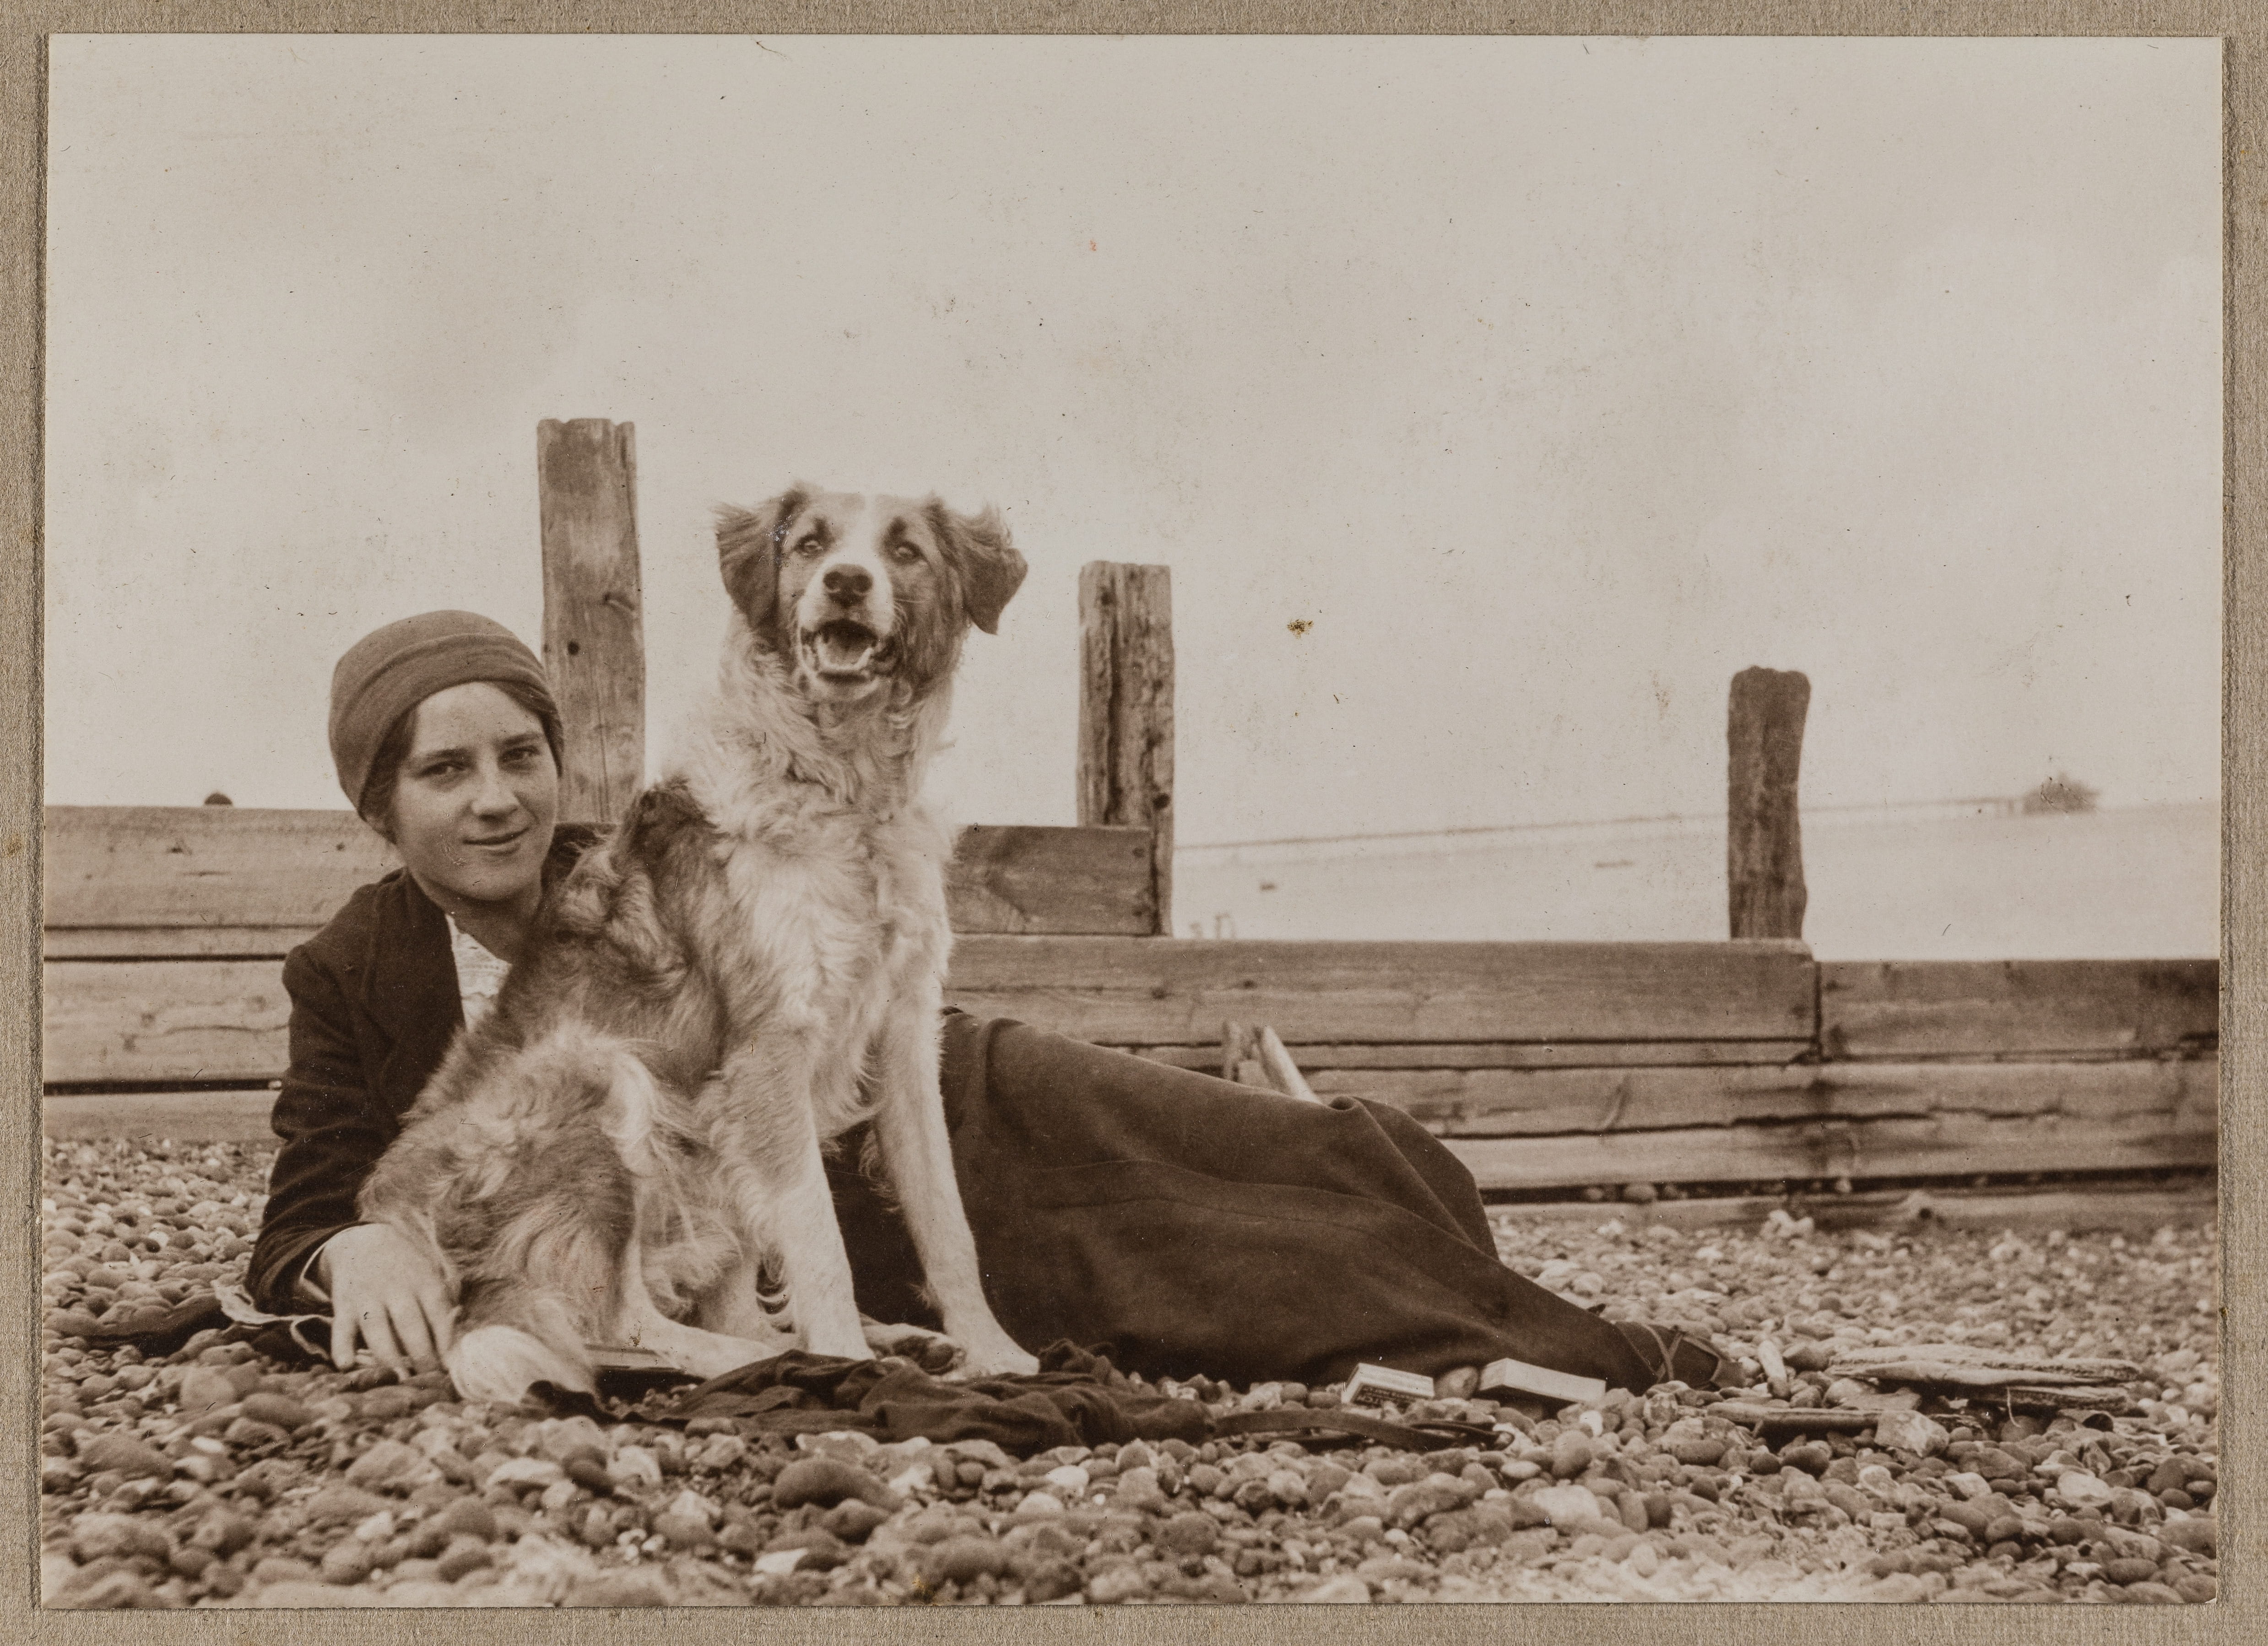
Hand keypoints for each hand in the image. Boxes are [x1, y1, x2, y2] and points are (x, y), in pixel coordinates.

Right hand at [319, 1223, 457, 1376]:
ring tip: (397, 1380)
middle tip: (427, 1380)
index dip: (446, 1341)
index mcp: (424, 1282)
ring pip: (378, 1329)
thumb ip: (443, 1306)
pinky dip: (341, 1346)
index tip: (451, 1368)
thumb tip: (456, 1344)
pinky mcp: (344, 1304)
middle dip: (420, 1355)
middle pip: (410, 1325)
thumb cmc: (407, 1269)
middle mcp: (397, 1289)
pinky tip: (346, 1364)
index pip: (438, 1313)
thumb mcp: (430, 1277)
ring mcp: (369, 1297)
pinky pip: (341, 1327)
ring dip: (388, 1356)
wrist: (364, 1240)